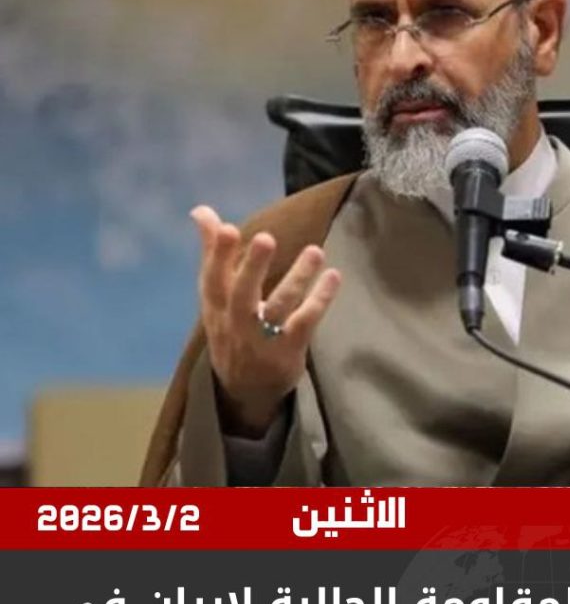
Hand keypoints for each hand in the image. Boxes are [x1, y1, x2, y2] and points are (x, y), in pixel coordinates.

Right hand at [191, 205, 341, 435]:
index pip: (212, 279)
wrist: (245, 392)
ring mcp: (263, 339)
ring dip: (298, 277)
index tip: (225, 226)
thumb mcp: (216, 299)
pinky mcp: (289, 350)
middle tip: (266, 237)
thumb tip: (202, 211)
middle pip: (241, 294)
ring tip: (315, 252)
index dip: (217, 255)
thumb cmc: (232, 331)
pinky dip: (319, 299)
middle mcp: (235, 323)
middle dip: (253, 266)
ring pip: (279, 306)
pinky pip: (305, 322)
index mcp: (216, 308)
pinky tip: (333, 277)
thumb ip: (213, 254)